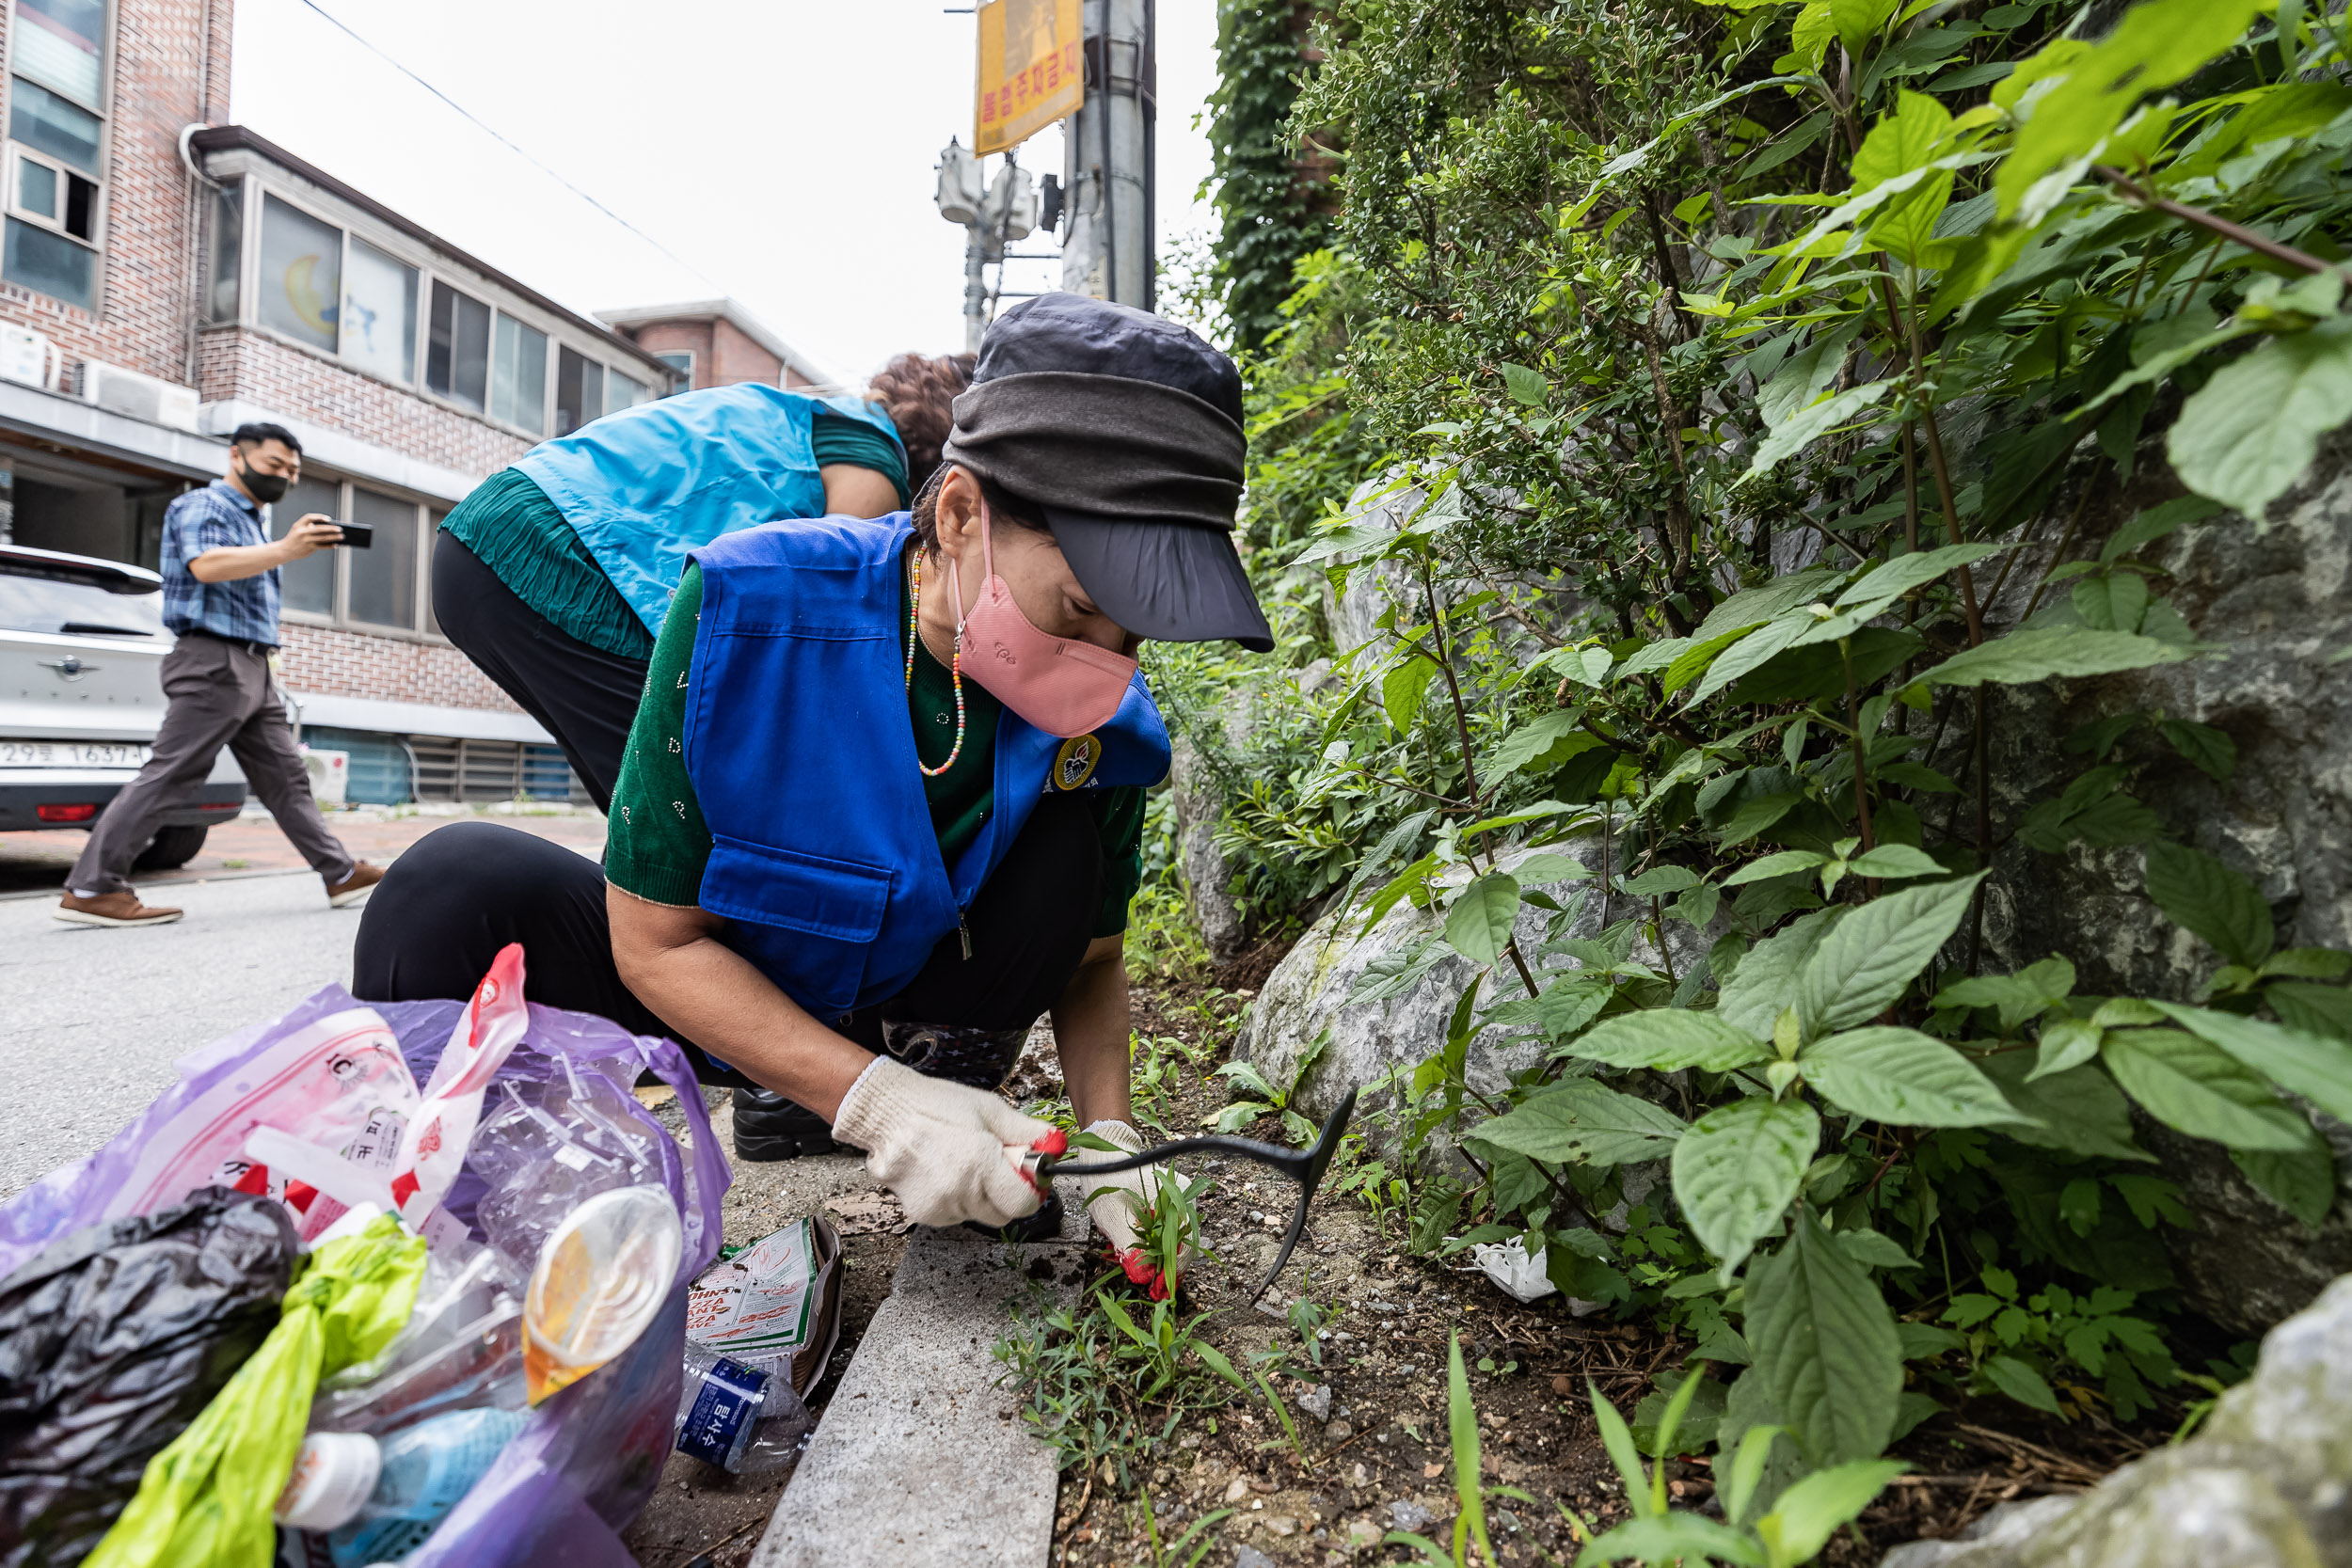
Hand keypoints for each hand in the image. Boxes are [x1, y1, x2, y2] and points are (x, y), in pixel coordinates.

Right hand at [280, 514, 342, 558]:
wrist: (285, 550)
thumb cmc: (294, 538)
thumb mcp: (297, 529)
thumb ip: (308, 526)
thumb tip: (328, 527)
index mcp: (298, 525)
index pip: (309, 517)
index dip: (319, 517)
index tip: (328, 519)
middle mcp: (302, 532)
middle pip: (319, 529)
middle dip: (331, 529)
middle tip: (340, 529)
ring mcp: (306, 541)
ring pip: (322, 538)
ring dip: (334, 537)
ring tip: (342, 536)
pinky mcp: (309, 548)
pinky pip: (322, 546)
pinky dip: (329, 545)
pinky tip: (335, 544)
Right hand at [831, 1057, 1049, 1228]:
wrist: (885, 1114)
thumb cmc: (936, 1106)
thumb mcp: (988, 1109)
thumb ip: (1025, 1132)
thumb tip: (1056, 1143)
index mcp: (981, 1165)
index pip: (1023, 1203)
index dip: (1031, 1192)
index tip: (1029, 1178)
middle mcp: (960, 1192)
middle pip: (1002, 1214)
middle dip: (1006, 1194)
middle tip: (995, 1166)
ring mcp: (939, 1206)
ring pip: (977, 1214)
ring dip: (979, 1196)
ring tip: (963, 1163)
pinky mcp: (921, 1214)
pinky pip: (954, 1214)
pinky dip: (956, 1199)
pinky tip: (944, 1173)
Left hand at [1079, 1120, 1190, 1299]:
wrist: (1104, 1152)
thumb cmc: (1108, 1178)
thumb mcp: (1112, 1215)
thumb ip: (1130, 1247)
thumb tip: (1143, 1276)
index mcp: (1176, 1202)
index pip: (1183, 1249)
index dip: (1170, 1274)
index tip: (1157, 1292)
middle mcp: (1184, 1201)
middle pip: (1180, 1247)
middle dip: (1161, 1266)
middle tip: (1143, 1279)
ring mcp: (1178, 1201)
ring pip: (1172, 1239)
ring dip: (1156, 1255)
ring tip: (1136, 1260)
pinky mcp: (1169, 1203)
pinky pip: (1166, 1229)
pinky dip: (1153, 1242)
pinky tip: (1137, 1244)